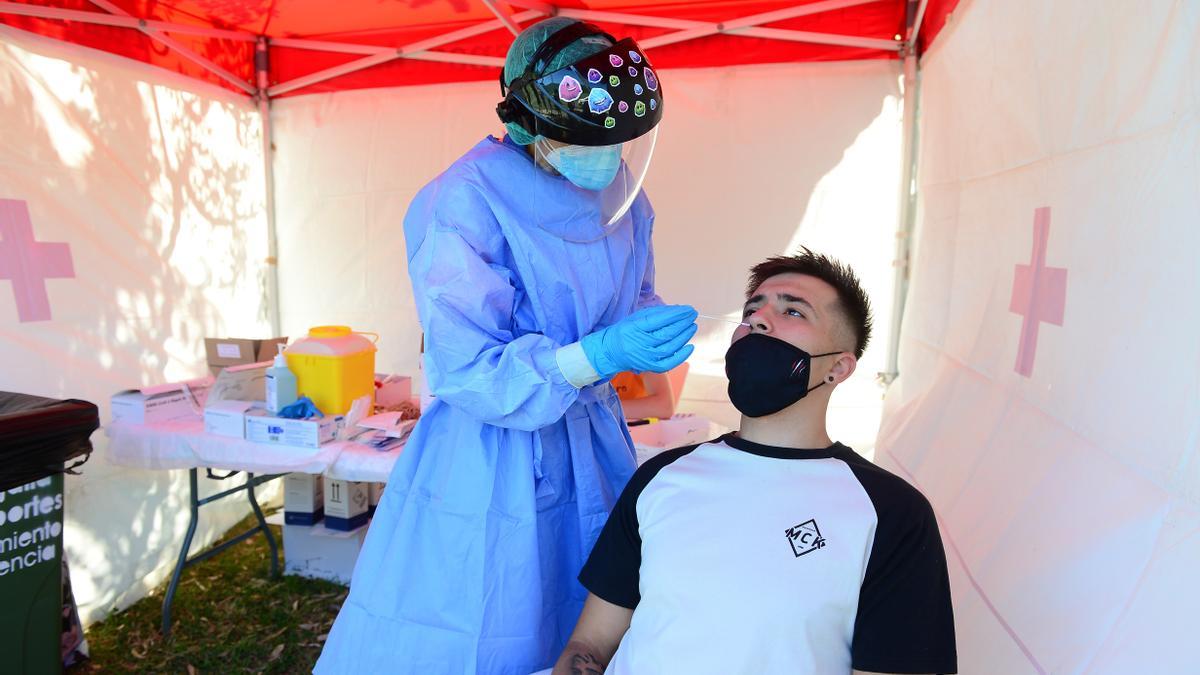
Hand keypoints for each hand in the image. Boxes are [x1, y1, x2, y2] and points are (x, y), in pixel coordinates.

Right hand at [581, 305, 697, 378]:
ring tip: (692, 326)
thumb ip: (655, 314)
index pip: (660, 320)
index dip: (677, 315)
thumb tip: (677, 311)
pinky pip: (669, 363)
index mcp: (635, 328)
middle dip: (683, 323)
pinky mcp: (650, 366)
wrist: (611, 352)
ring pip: (671, 347)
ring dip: (684, 336)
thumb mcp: (635, 318)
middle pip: (667, 333)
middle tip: (693, 315)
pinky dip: (681, 355)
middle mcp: (641, 343)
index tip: (688, 309)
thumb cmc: (625, 332)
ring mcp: (646, 357)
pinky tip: (690, 346)